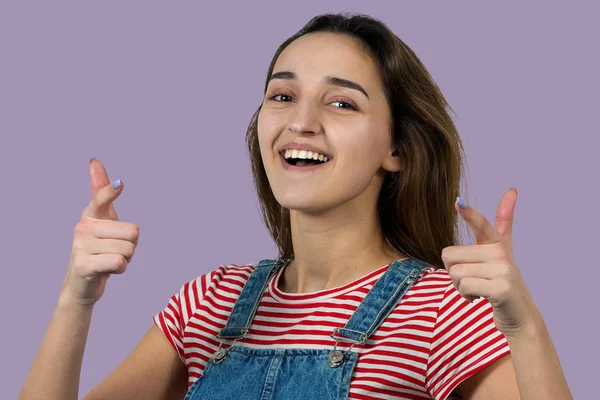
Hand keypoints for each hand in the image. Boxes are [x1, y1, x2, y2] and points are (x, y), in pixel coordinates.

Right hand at [59, 158, 139, 306]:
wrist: (82, 283)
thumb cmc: (98, 247)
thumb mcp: (103, 219)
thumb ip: (100, 192)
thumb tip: (94, 161)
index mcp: (90, 215)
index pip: (101, 199)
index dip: (110, 192)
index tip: (120, 185)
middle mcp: (82, 228)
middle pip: (132, 232)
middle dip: (131, 246)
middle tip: (114, 250)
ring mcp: (80, 246)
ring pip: (128, 249)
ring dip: (126, 258)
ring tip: (109, 260)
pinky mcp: (84, 265)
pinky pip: (119, 262)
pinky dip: (121, 269)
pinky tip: (107, 270)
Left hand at [441, 188, 539, 337]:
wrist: (521, 315)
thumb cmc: (502, 281)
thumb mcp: (502, 251)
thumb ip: (504, 222)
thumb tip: (512, 190)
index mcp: (497, 244)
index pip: (481, 225)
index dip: (468, 213)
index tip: (458, 201)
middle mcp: (501, 254)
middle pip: (449, 255)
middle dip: (452, 272)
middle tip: (472, 280)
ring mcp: (503, 271)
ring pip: (455, 273)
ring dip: (459, 286)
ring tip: (477, 289)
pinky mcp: (500, 289)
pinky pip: (464, 286)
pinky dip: (466, 296)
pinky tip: (479, 298)